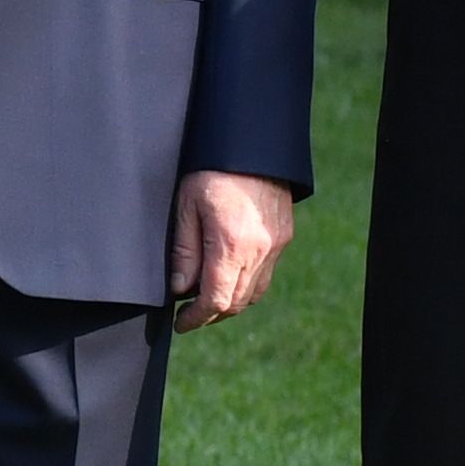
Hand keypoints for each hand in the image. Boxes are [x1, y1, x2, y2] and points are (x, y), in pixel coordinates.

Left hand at [168, 172, 293, 330]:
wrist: (252, 141)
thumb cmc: (212, 169)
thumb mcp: (186, 206)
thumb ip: (184, 252)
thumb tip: (181, 289)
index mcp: (231, 245)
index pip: (215, 301)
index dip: (196, 319)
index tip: (180, 323)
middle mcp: (259, 250)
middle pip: (236, 303)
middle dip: (211, 315)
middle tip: (190, 314)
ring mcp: (276, 245)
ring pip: (254, 293)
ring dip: (231, 302)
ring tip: (208, 297)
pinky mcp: (284, 235)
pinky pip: (266, 273)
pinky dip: (247, 284)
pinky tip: (230, 274)